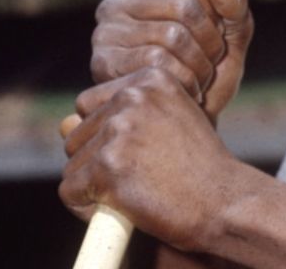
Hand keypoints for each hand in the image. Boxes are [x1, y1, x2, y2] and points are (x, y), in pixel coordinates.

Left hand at [59, 67, 263, 252]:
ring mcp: (119, 130)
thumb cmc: (200, 166)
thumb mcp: (168, 124)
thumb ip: (119, 119)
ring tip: (136, 190)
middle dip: (96, 160)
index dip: (107, 134)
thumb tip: (62, 123)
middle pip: (76, 132)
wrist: (224, 201)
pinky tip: (123, 207)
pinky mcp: (107, 166)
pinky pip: (70, 191)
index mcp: (152, 77)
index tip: (141, 151)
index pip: (90, 102)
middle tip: (139, 175)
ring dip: (93, 185)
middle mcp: (133, 95)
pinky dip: (88, 207)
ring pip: (72, 163)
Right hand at [90, 0, 253, 123]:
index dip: (209, 6)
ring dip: (200, 64)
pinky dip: (184, 79)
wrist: (189, 128)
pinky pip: (157, 62)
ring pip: (173, 34)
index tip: (215, 32)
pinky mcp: (103, 64)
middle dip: (211, 40)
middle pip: (183, 6)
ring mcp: (105, 34)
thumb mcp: (230, 38)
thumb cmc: (208, 76)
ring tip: (200, 81)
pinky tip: (185, 93)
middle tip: (211, 65)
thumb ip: (236, 9)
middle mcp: (115, 6)